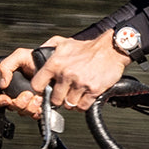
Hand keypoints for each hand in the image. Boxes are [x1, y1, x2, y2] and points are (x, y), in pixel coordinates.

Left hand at [0, 31, 130, 117]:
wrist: (111, 49)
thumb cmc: (88, 47)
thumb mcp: (64, 42)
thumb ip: (48, 47)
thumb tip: (37, 54)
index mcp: (56, 63)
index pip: (37, 85)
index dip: (40, 90)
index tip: (44, 90)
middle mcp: (66, 74)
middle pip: (54, 99)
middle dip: (58, 98)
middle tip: (63, 94)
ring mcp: (80, 83)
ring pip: (68, 104)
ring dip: (71, 102)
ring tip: (75, 94)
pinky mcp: (93, 90)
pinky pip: (82, 106)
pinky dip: (82, 105)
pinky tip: (84, 97)